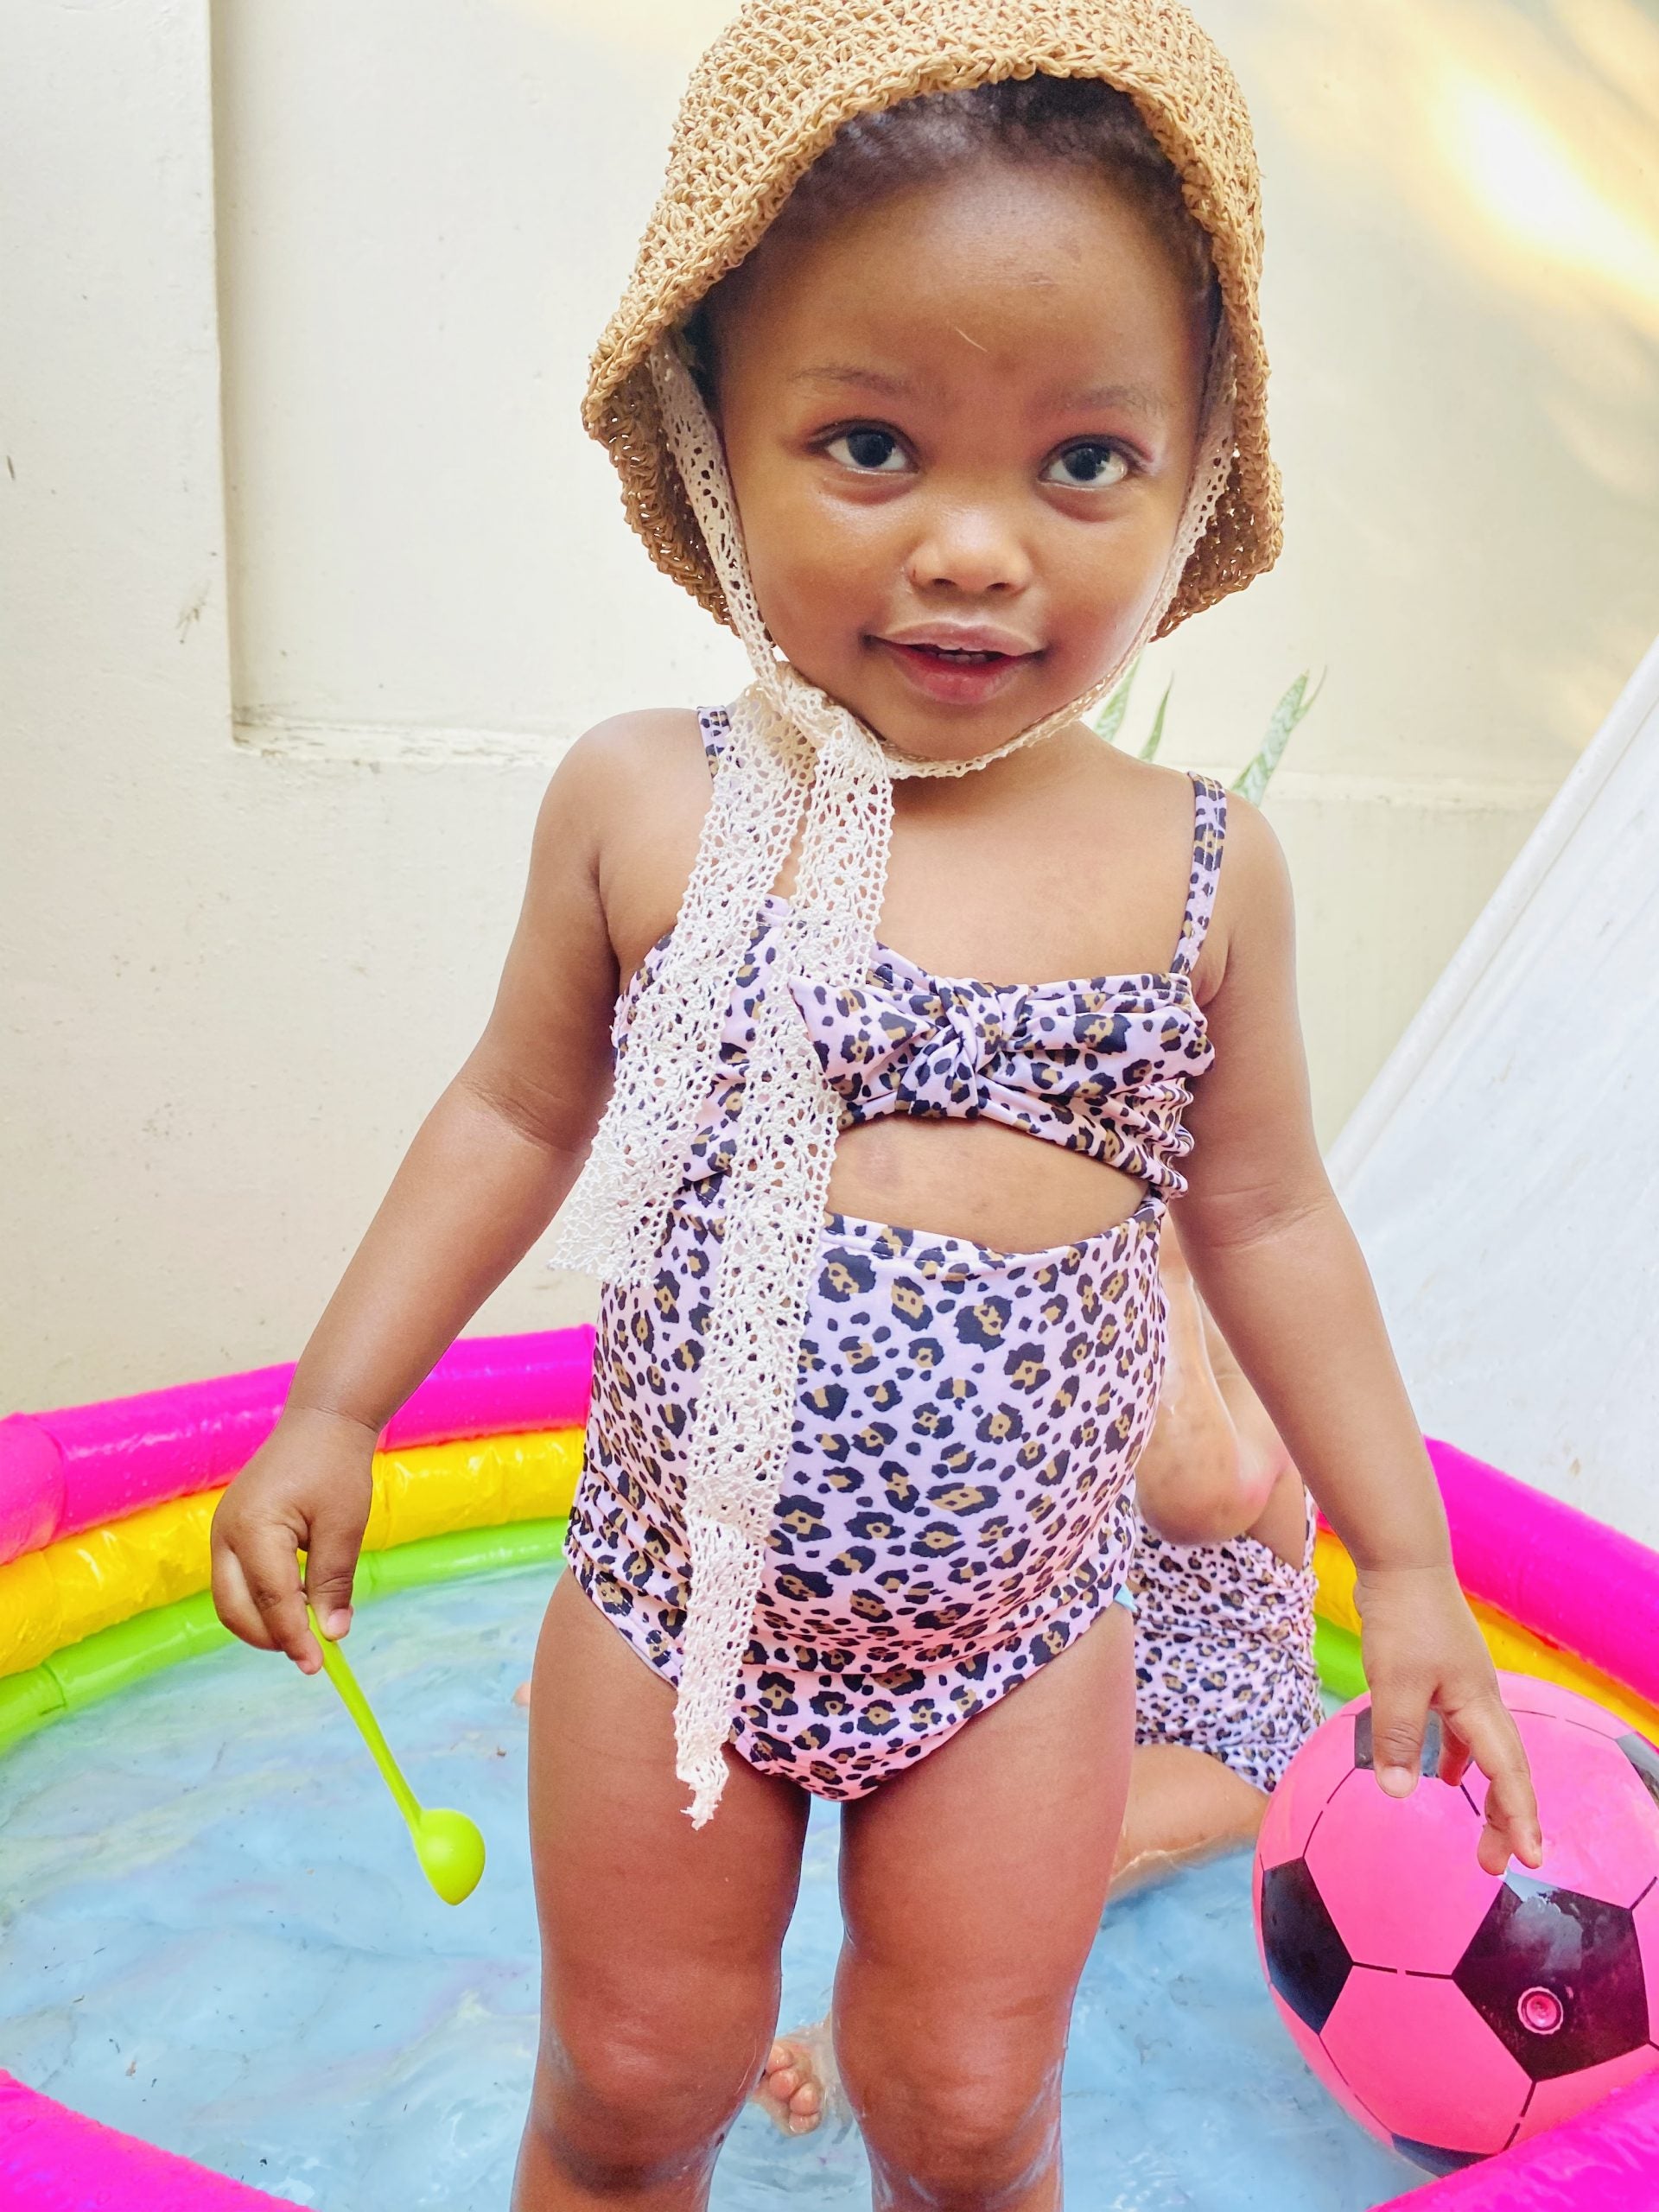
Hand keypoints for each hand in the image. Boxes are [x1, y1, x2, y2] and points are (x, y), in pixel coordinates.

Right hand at [210, 1405, 376, 1671]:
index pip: (271, 1601)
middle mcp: (225, 1534)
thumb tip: (333, 1633)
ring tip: (310, 1624)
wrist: (321, 1422)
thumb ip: (333, 1582)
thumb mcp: (344, 1526)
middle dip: (270, 1637)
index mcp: (253, 1529)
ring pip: (231, 1600)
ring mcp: (221, 1533)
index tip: (318, 1665)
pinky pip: (237, 1581)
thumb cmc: (335, 1467)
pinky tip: (299, 1601)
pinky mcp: (229, 1534)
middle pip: (234, 1610)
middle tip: (313, 1650)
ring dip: (266, 1621)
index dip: (294, 1638)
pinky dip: (263, 1601)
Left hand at [1354, 1562, 1542, 1876]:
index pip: (1507, 1773)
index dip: (1519, 1819)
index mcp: (1478, 1704)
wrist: (1402, 1561)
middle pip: (1506, 1768)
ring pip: (1486, 1751)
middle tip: (1499, 1863)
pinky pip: (1461, 1730)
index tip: (1530, 1861)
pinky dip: (1458, 1757)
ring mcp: (1464, 1685)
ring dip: (1487, 1792)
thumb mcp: (1395, 1682)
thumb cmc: (1404, 1618)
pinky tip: (1442, 1773)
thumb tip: (1398, 1793)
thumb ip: (1397, 1737)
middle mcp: (1481, 1698)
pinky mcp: (1444, 1674)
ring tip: (1483, 1831)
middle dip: (1509, 1818)